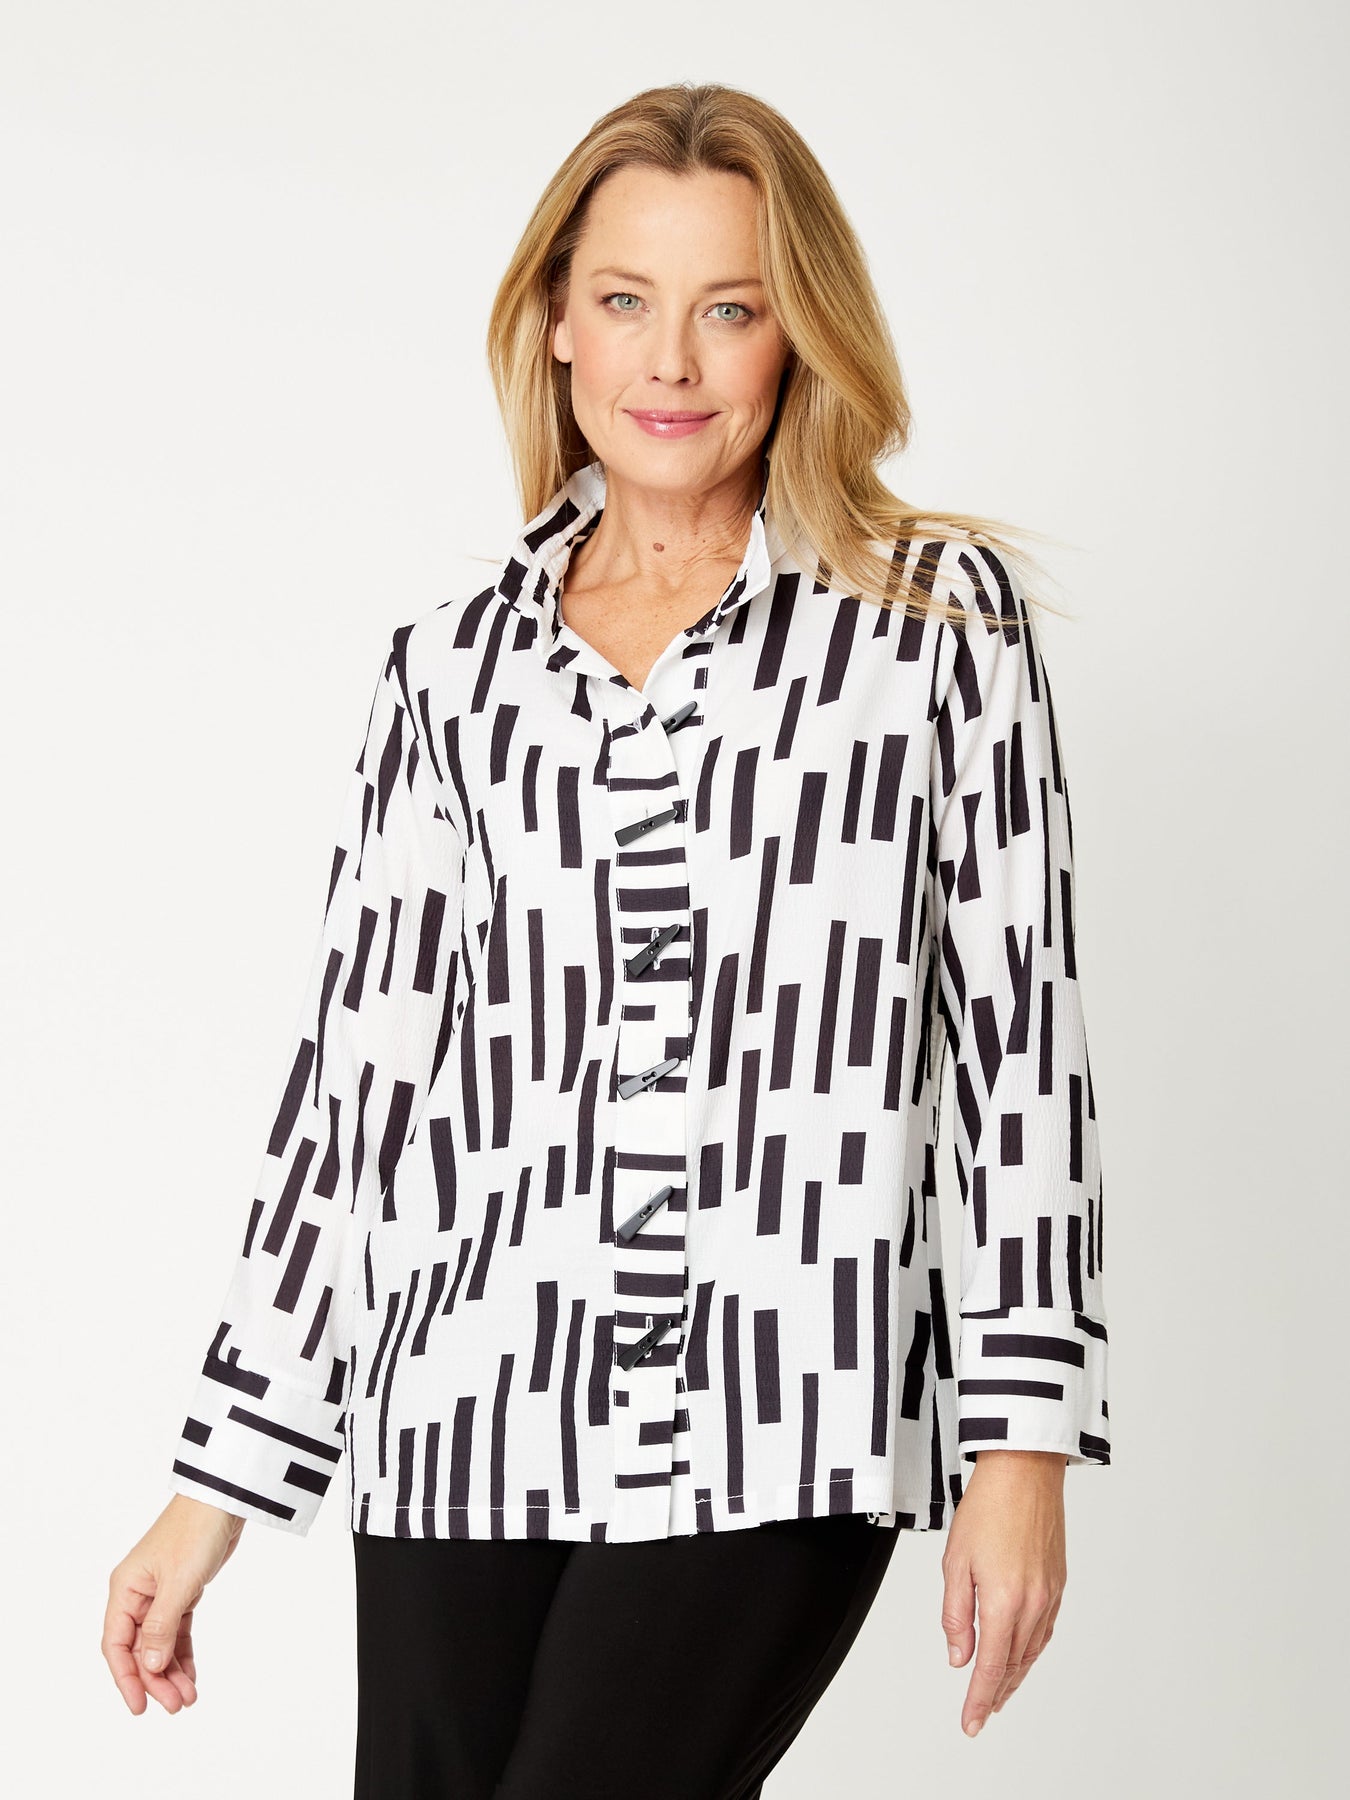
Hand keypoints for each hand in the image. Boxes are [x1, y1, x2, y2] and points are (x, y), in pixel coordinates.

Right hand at [103, 1494, 245, 1713]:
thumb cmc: (195, 1531)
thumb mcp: (179, 1582)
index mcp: (125, 1589)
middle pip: (140, 1649)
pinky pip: (177, 1631)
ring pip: (159, 1644)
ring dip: (171, 1672)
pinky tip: (191, 1676)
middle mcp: (138, 1594)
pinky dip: (182, 1654)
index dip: (126, 1678)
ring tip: (188, 1698)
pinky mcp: (182, 1592)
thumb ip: (162, 1626)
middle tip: (177, 1705)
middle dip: (156, 1680)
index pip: (116, 1644)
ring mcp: (160, 1594)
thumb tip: (150, 1667)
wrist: (224, 1501)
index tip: (139, 1706)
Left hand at [940, 1450, 1067, 1736]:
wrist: (1025, 1471)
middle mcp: (1033, 1604)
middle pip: (1014, 1664)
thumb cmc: (987, 1507)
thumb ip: (955, 1615)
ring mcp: (1050, 1595)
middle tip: (981, 1713)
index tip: (971, 1723)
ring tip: (999, 1692)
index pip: (991, 1667)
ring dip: (1014, 1675)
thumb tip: (959, 1657)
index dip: (980, 1700)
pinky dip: (1031, 1650)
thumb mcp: (955, 1561)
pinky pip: (1045, 1630)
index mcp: (1004, 1602)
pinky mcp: (1058, 1583)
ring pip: (1031, 1651)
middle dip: (996, 1693)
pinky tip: (1021, 1654)